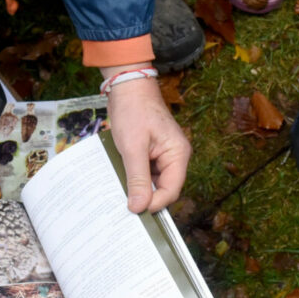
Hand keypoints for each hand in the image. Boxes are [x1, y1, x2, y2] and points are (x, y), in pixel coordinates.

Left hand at [103, 68, 190, 213]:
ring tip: (120, 193)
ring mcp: (163, 155)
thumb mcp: (133, 147)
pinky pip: (145, 172)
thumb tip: (140, 208)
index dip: (155, 203)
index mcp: (178, 154)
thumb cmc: (133, 111)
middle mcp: (174, 157)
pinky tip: (120, 180)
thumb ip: (138, 179)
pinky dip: (134, 178)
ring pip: (153, 182)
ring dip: (138, 188)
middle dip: (146, 197)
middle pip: (164, 188)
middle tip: (124, 206)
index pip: (172, 190)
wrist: (127, 86)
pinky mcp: (151, 152)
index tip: (134, 211)